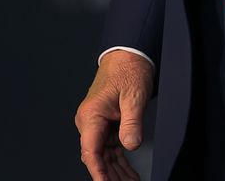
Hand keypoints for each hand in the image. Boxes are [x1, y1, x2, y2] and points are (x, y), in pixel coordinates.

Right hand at [75, 50, 153, 180]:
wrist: (129, 55)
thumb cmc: (129, 70)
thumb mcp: (134, 96)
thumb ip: (132, 122)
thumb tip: (131, 145)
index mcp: (91, 115)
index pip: (91, 151)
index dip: (98, 171)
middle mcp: (90, 121)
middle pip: (97, 157)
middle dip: (109, 175)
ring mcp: (97, 124)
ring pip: (104, 155)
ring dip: (115, 171)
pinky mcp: (106, 124)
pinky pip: (110, 148)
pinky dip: (119, 161)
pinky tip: (127, 173)